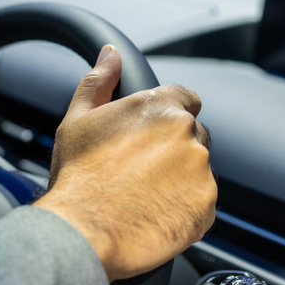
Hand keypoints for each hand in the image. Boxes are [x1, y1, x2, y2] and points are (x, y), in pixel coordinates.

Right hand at [34, 45, 216, 281]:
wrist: (83, 231)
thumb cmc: (77, 175)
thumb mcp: (79, 119)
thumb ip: (99, 80)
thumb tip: (111, 53)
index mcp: (160, 106)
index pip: (186, 98)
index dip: (170, 115)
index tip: (155, 134)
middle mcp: (187, 133)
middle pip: (192, 135)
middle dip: (174, 148)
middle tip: (141, 170)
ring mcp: (201, 170)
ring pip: (197, 168)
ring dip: (180, 178)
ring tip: (145, 195)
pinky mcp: (207, 204)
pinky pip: (202, 201)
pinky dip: (185, 207)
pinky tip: (155, 213)